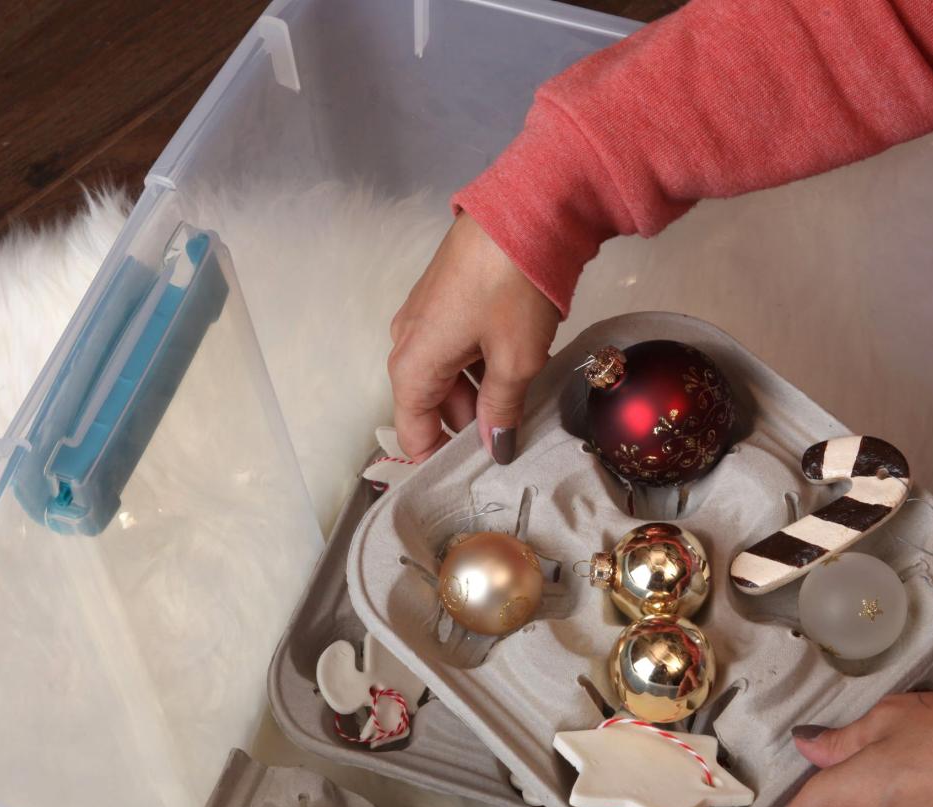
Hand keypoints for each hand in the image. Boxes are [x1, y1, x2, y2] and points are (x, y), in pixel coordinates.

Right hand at [388, 213, 559, 462]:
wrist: (526, 208)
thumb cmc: (513, 289)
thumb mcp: (515, 361)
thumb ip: (500, 410)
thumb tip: (494, 446)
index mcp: (412, 366)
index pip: (413, 433)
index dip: (442, 458)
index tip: (477, 472)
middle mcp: (407, 342)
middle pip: (431, 404)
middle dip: (469, 424)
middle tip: (514, 436)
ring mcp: (424, 317)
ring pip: (447, 374)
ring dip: (480, 392)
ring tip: (524, 397)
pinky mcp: (445, 297)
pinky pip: (456, 346)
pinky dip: (481, 362)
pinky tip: (518, 362)